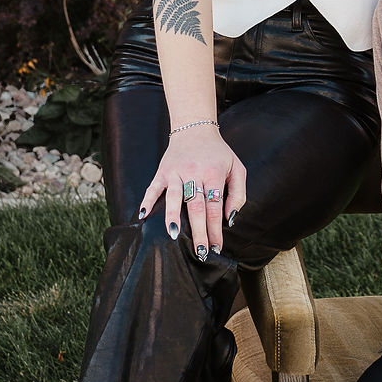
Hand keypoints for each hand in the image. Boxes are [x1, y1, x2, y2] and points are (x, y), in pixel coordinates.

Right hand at [139, 124, 246, 258]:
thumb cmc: (218, 153)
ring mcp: (176, 172)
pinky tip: (143, 215)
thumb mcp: (237, 168)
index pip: (215, 207)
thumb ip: (238, 194)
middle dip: (198, 232)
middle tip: (201, 252)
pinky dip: (148, 200)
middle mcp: (194, 173)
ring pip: (174, 197)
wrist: (195, 129)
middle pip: (196, 207)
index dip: (216, 228)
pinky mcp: (162, 171)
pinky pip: (153, 187)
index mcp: (214, 174)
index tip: (217, 247)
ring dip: (173, 217)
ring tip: (173, 237)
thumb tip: (229, 219)